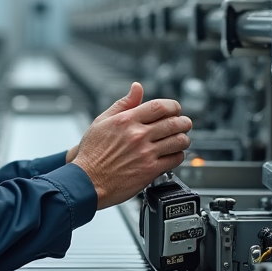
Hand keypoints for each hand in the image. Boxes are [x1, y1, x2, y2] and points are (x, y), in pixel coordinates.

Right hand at [71, 82, 192, 209]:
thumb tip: (137, 88)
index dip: (173, 106)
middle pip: (173, 122)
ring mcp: (146, 153)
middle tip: (184, 123)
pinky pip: (174, 159)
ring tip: (181, 139)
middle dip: (184, 121)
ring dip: (184, 138)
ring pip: (178, 141)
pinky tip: (174, 154)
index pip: (160, 106)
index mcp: (127, 120)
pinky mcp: (150, 171)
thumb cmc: (91, 154)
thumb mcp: (101, 121)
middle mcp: (138, 135)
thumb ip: (123, 103)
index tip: (175, 109)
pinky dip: (179, 155)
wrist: (87, 182)